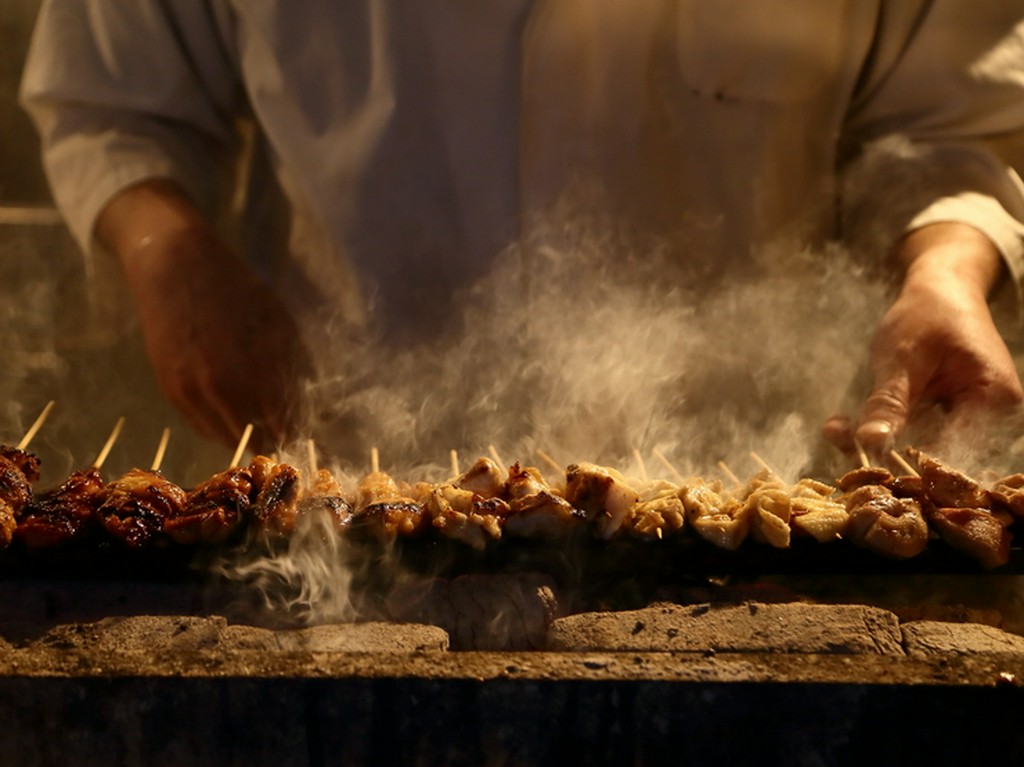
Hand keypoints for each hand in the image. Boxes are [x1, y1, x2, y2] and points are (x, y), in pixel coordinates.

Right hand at [97, 181, 313, 449]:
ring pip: (227, 439)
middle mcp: (227, 388)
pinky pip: (202, 428)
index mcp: (260, 370)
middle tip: (278, 434)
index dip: (294, 431)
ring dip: (244, 438)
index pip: (285, 422)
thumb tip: (310, 399)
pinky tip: (229, 417)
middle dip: (271, 438)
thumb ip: (295, 364)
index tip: (299, 431)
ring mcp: (196, 392)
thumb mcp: (279, 322)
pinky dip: (219, 428)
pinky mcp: (172, 391)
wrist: (177, 269)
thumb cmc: (237, 291)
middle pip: (257, 439)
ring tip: (255, 428)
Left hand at [825, 223, 1022, 450]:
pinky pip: (913, 433)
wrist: (939, 291)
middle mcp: (991, 415)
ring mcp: (970, 417)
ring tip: (836, 429)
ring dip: (874, 438)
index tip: (859, 457)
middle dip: (881, 448)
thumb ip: (889, 402)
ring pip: (918, 445)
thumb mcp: (902, 357)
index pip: (950, 450)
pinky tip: (844, 425)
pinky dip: (880, 428)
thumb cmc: (927, 315)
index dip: (903, 459)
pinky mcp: (948, 416)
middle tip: (836, 435)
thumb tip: (870, 443)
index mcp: (994, 400)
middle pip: (934, 452)